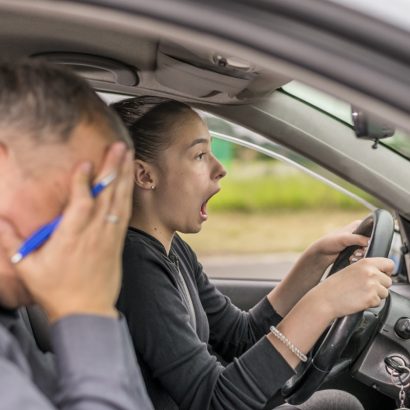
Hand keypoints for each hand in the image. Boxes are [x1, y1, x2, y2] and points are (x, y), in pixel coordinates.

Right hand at [0, 142, 133, 321]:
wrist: (87, 311)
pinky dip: (127, 194)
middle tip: (118, 147)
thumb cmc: (56, 291)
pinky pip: (125, 213)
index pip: (79, 204)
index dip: (82, 183)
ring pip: (119, 201)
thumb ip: (13, 241)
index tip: (84, 163)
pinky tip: (129, 181)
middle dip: (112, 168)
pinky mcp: (117, 241)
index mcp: (71, 238)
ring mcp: (109, 236)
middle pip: (106, 196)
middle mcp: (94, 233)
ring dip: (123, 176)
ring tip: (127, 155)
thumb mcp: (28, 268)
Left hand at [305, 220, 369, 270]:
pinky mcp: (355, 250)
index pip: (373, 231)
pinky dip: (358, 258)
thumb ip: (358, 239)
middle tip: (357, 252)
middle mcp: (359, 232)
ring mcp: (357, 242)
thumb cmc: (329, 242)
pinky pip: (362, 255)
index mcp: (358, 225)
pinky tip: (351, 259)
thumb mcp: (344, 239)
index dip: (371, 240)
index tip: (365, 246)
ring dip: (361, 255)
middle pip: (371, 242)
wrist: (322, 253)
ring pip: (367, 250)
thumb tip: (370, 241)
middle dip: (365, 249)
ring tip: (353, 256)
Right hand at [313, 257, 394, 319]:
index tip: (381, 275)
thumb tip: (381, 273)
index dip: (386, 271)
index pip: (389, 264)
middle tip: (365, 288)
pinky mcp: (371, 298)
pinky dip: (370, 303)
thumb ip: (367, 269)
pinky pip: (379, 302)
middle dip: (380, 286)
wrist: (326, 298)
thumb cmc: (334, 286)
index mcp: (365, 263)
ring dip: (375, 295)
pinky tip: (359, 300)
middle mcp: (370, 272)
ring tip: (360, 294)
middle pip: (388, 280)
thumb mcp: (350, 270)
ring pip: (385, 293)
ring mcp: (372, 285)